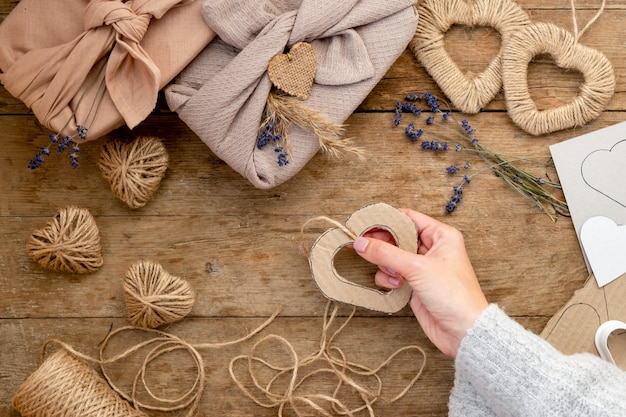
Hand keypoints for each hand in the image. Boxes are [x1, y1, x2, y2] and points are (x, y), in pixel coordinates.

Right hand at [353, 209, 487, 356]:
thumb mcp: (417, 268)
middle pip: (397, 237)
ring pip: (392, 257)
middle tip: (364, 247)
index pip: (408, 218)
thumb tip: (361, 243)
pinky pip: (393, 274)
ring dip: (386, 265)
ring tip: (393, 275)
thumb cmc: (453, 295)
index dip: (386, 220)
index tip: (364, 224)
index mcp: (441, 236)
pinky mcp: (415, 285)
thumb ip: (386, 253)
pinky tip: (396, 286)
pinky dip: (389, 279)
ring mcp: (423, 267)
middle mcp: (432, 249)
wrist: (463, 331)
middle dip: (382, 245)